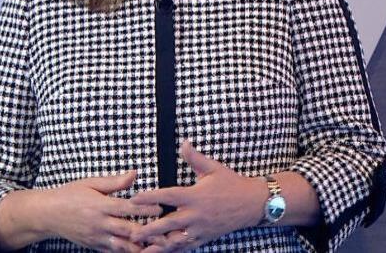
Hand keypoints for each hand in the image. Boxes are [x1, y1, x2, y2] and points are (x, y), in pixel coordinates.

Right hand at [48, 170, 163, 251]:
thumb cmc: (70, 194)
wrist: (48, 214)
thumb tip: (134, 173)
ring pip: (122, 246)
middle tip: (165, 232)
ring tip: (157, 247)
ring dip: (139, 247)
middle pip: (127, 230)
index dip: (144, 208)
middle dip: (147, 232)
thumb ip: (114, 182)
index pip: (127, 208)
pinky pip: (112, 252)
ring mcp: (96, 237)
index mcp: (100, 205)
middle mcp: (99, 224)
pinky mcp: (94, 246)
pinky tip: (139, 251)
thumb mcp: (90, 183)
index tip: (160, 207)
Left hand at [128, 140, 268, 251]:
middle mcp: (196, 215)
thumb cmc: (232, 184)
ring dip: (158, 245)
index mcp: (195, 196)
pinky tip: (161, 252)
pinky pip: (187, 247)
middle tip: (132, 234)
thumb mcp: (213, 168)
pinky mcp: (205, 238)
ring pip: (176, 241)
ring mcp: (200, 229)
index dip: (150, 197)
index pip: (168, 196)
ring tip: (141, 250)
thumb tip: (184, 142)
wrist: (253, 204)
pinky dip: (173, 250)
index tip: (134, 198)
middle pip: (168, 224)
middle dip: (149, 230)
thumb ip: (195, 158)